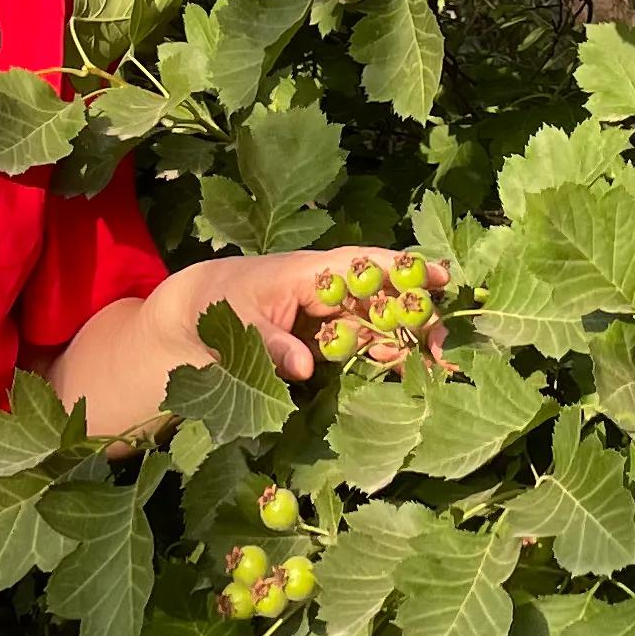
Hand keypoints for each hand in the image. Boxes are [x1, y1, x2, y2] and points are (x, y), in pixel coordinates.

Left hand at [147, 245, 450, 383]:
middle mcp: (326, 291)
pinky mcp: (324, 341)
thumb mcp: (237, 323)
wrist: (192, 316)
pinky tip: (404, 370)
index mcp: (309, 273)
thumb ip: (272, 343)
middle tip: (442, 340)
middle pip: (379, 296)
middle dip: (414, 313)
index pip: (363, 265)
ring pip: (376, 323)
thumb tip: (306, 368)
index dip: (401, 270)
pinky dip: (382, 356)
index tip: (439, 277)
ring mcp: (327, 317)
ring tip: (434, 362)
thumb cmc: (217, 305)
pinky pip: (359, 346)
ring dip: (404, 339)